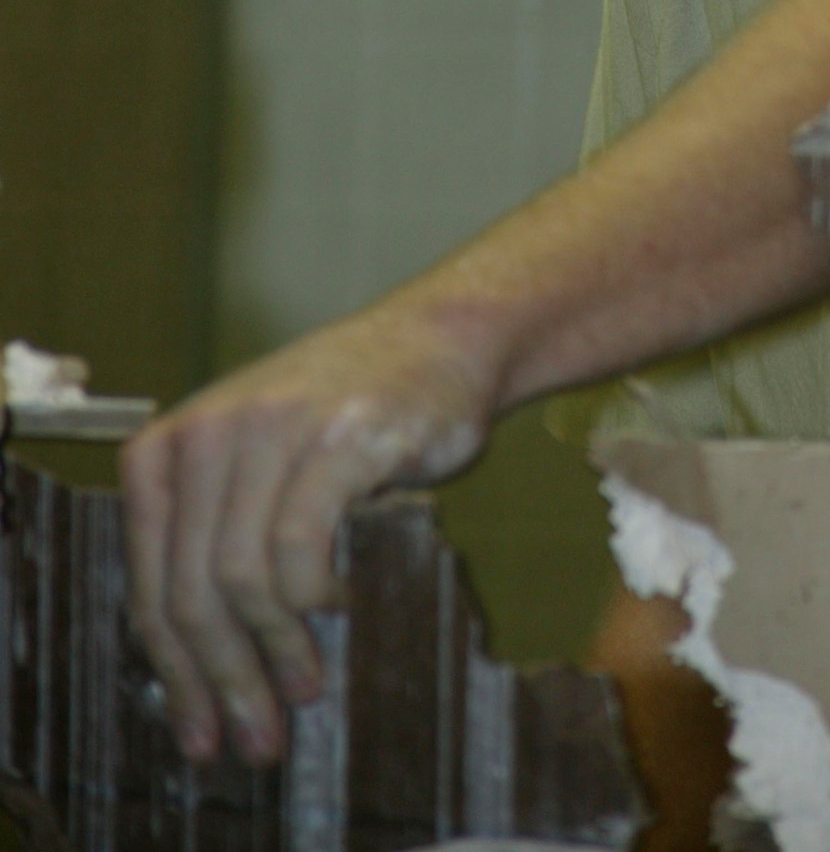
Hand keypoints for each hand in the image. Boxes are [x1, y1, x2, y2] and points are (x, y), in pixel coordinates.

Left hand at [120, 293, 490, 767]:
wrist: (438, 338)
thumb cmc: (350, 411)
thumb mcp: (258, 460)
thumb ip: (218, 533)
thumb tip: (200, 664)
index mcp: (175, 442)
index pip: (149, 581)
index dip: (174, 672)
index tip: (201, 731)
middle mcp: (212, 429)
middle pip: (192, 590)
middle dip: (223, 679)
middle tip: (258, 733)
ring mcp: (274, 428)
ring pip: (241, 576)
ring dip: (275, 649)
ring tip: (305, 682)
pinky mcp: (337, 436)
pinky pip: (300, 545)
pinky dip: (314, 594)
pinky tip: (340, 603)